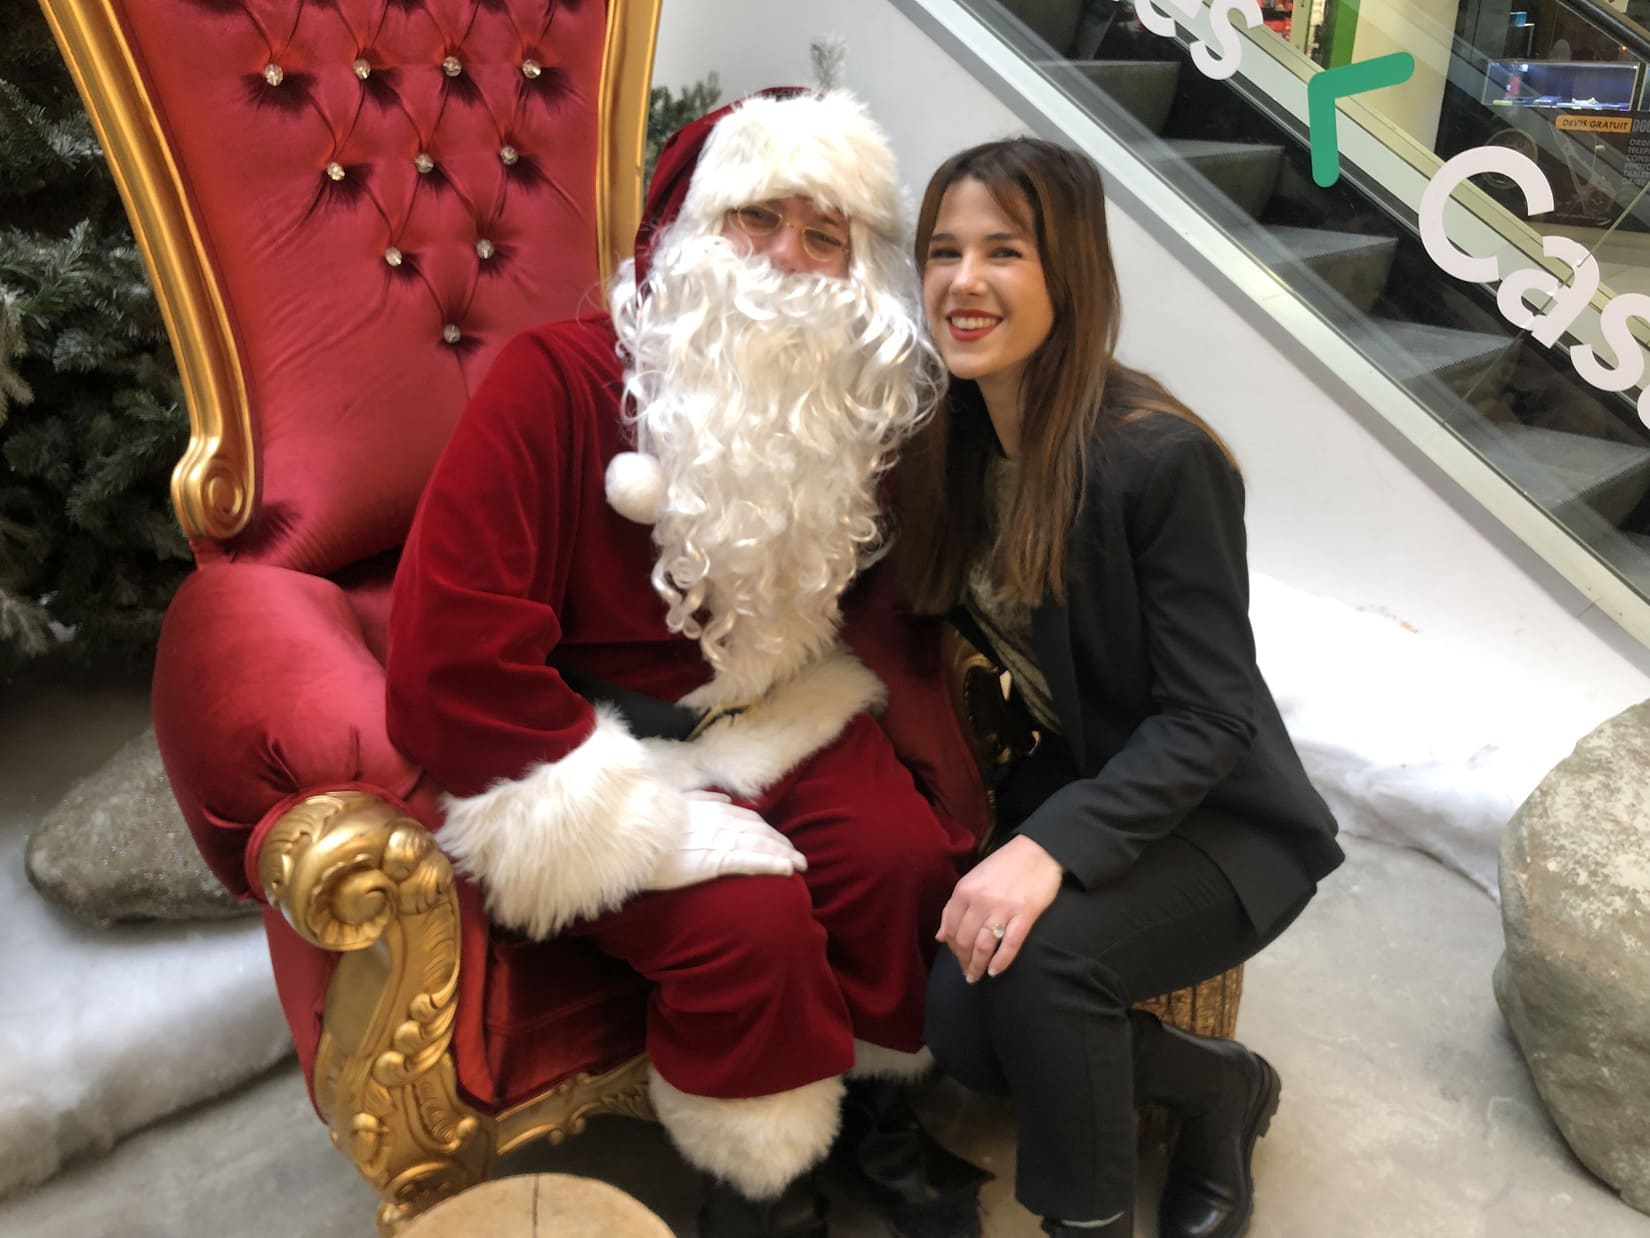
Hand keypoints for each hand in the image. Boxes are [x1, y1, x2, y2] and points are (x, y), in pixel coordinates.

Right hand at [644, 791, 807, 890]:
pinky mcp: (716, 860)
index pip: (750, 819)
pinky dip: (772, 864)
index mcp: (713, 809)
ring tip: (800, 865)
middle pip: (761, 832)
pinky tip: (788, 871)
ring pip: (762, 846)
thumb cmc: (649, 823)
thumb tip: (723, 798)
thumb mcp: (678, 801)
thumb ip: (702, 799)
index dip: (768, 831)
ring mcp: (720, 840)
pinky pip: (751, 861)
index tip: (781, 841)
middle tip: (798, 856)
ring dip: (784, 855)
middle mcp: (722, 821)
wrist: (632, 835)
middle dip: (782, 844)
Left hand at [936, 834, 1063, 981]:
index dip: (952, 948)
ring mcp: (1002, 908)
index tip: (957, 957)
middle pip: (964, 940)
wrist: (1039, 850)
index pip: (950, 928)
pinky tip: (995, 972)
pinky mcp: (1025, 914)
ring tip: (976, 976)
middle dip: (963, 961)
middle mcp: (980, 900)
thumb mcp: (973, 879)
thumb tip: (940, 936)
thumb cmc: (1005, 864)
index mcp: (965, 890)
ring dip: (977, 966)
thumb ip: (955, 906)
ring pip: (982, 946)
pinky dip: (1000, 962)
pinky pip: (1009, 944)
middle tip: (967, 972)